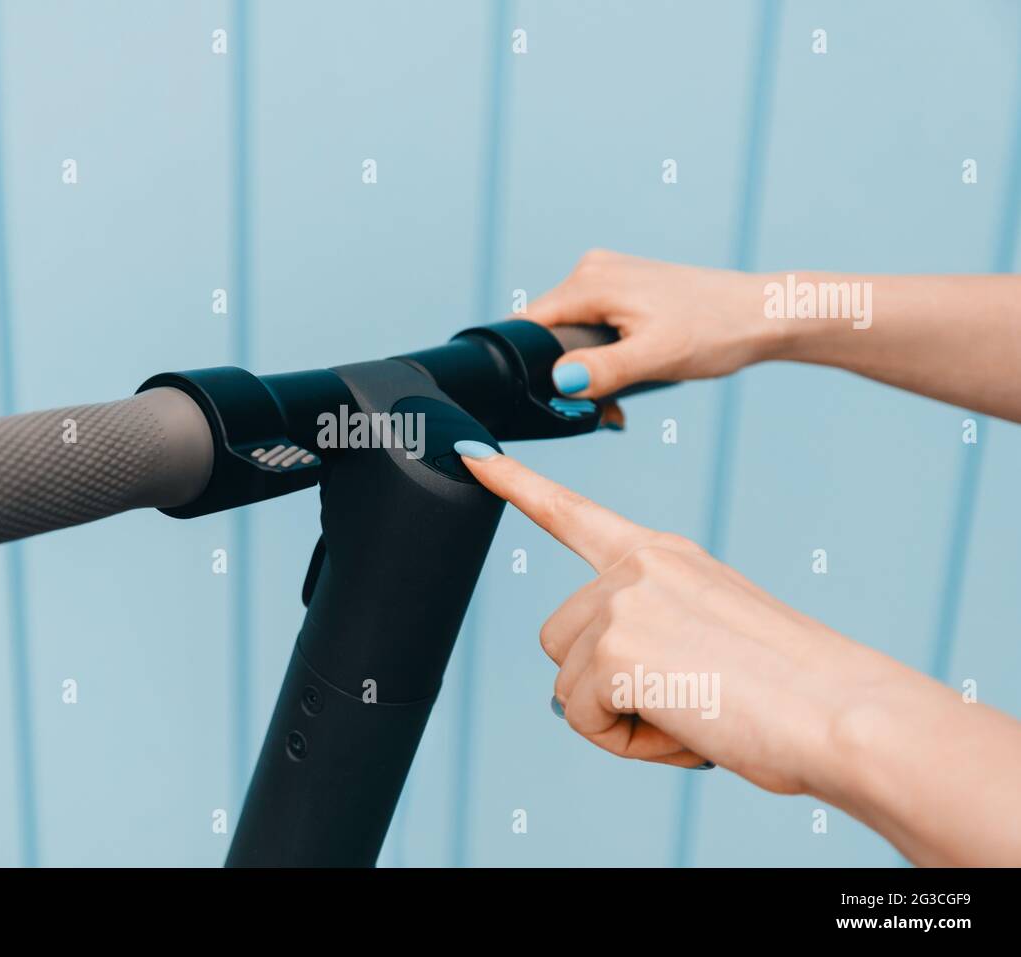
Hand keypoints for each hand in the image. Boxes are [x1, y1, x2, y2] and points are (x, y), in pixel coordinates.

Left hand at [453, 442, 903, 796]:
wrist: (843, 712)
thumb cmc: (793, 689)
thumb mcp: (712, 635)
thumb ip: (648, 635)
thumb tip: (578, 693)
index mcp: (663, 554)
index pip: (572, 514)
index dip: (516, 486)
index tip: (472, 456)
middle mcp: (635, 566)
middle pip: (557, 639)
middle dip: (603, 685)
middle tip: (683, 700)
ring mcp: (620, 601)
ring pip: (567, 686)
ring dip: (619, 718)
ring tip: (694, 714)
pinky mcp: (612, 648)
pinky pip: (585, 720)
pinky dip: (629, 744)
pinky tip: (686, 729)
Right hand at [525, 249, 775, 397]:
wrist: (763, 314)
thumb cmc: (716, 331)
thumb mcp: (657, 357)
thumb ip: (605, 369)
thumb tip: (560, 380)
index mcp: (590, 281)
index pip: (528, 325)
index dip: (530, 365)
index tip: (554, 399)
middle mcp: (592, 270)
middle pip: (548, 330)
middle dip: (564, 373)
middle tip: (601, 407)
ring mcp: (608, 276)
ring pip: (570, 331)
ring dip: (585, 368)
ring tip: (619, 395)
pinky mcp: (624, 289)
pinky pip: (593, 325)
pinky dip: (603, 355)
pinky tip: (629, 372)